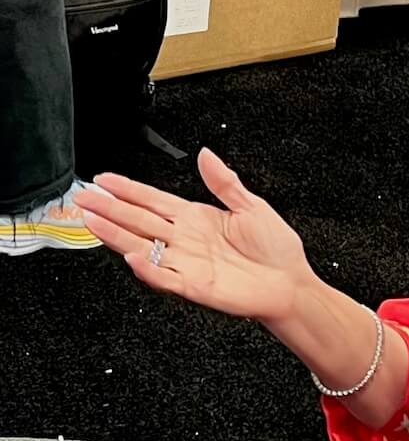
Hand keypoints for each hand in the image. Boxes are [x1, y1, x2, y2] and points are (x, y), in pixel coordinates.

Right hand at [79, 149, 314, 324]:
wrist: (292, 285)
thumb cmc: (277, 251)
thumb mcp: (252, 206)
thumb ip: (225, 183)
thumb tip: (206, 154)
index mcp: (197, 218)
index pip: (153, 200)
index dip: (128, 189)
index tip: (104, 179)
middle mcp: (187, 240)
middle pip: (139, 220)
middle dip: (109, 208)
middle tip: (83, 198)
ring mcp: (188, 263)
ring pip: (144, 246)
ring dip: (117, 235)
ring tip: (93, 221)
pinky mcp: (197, 286)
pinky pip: (167, 277)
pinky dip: (150, 269)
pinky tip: (134, 256)